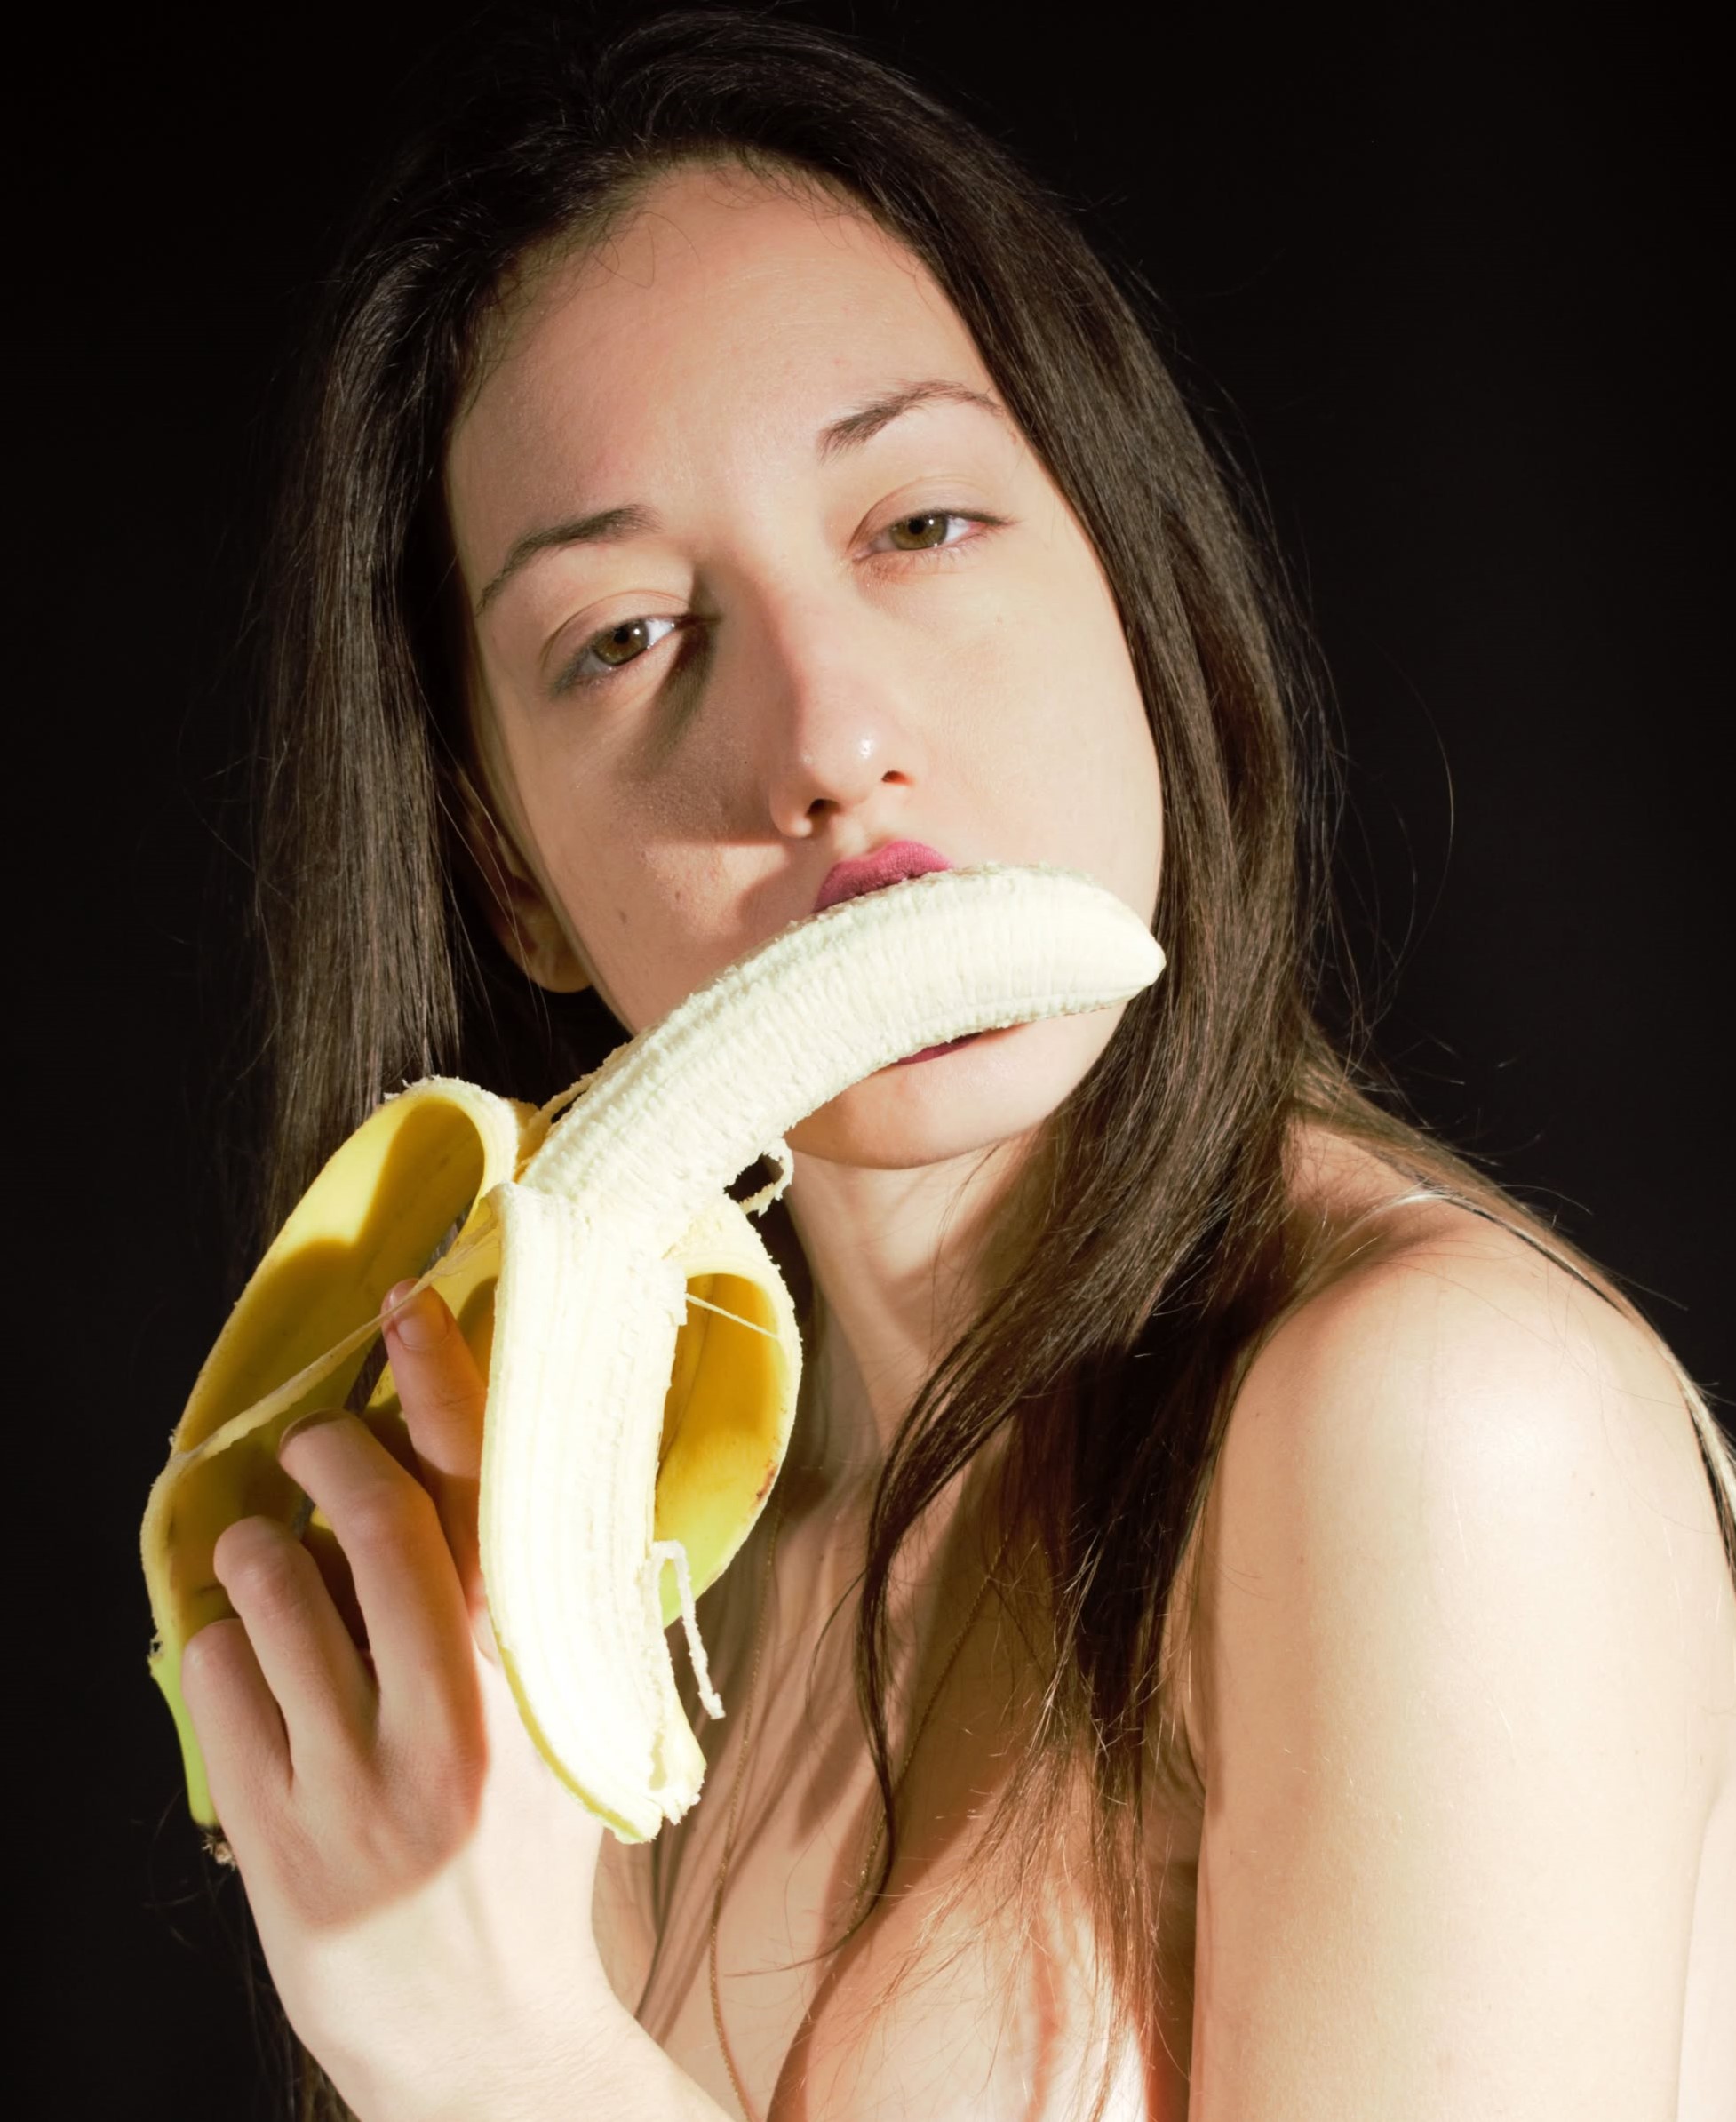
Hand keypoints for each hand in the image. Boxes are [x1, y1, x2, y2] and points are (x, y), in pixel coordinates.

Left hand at [180, 1282, 618, 2121]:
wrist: (484, 2041)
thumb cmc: (530, 1868)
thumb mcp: (575, 1735)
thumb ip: (558, 1615)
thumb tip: (537, 1478)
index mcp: (536, 1681)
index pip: (490, 1498)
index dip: (444, 1388)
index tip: (405, 1311)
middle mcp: (453, 1722)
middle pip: (376, 1526)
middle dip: (328, 1457)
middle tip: (310, 1441)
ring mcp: (359, 1783)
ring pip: (277, 1596)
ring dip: (258, 1547)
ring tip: (266, 1553)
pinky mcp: (281, 1841)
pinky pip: (217, 1687)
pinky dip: (217, 1643)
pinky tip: (242, 1651)